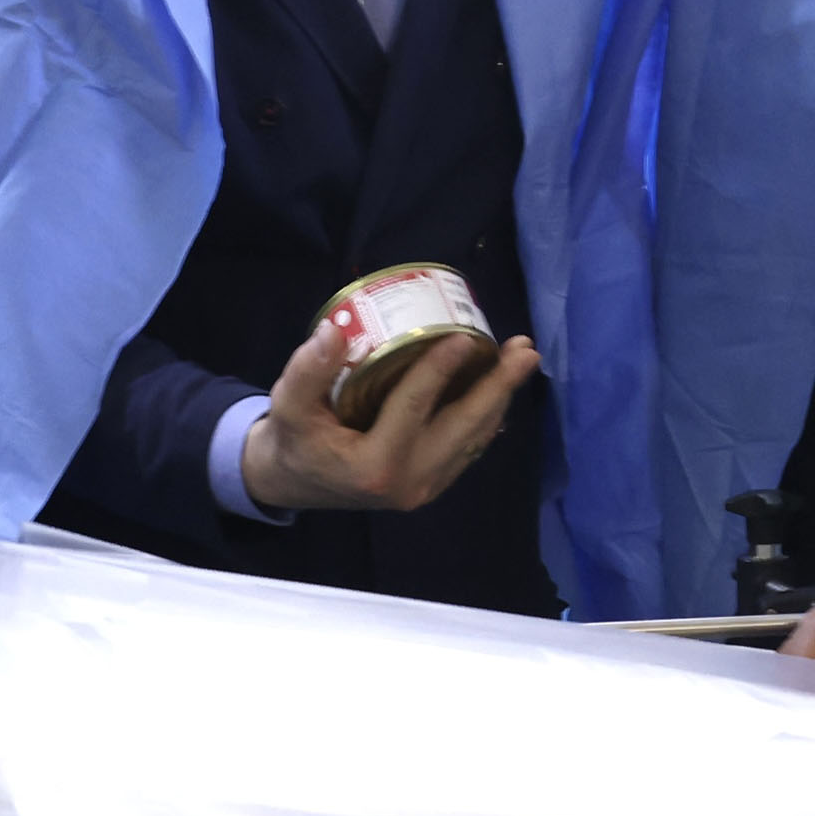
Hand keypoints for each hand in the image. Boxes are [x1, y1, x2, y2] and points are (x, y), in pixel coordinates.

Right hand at [235, 323, 541, 515]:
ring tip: (523, 358)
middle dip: (498, 386)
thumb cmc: (293, 440)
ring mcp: (426, 486)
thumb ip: (307, 370)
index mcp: (374, 464)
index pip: (413, 408)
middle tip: (525, 350)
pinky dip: (488, 415)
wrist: (293, 481)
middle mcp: (409, 480)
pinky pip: (469, 447)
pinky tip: (501, 387)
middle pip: (464, 426)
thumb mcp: (288, 406)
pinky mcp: (433, 483)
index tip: (464, 337)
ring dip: (501, 397)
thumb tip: (335, 328)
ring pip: (474, 438)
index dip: (439, 370)